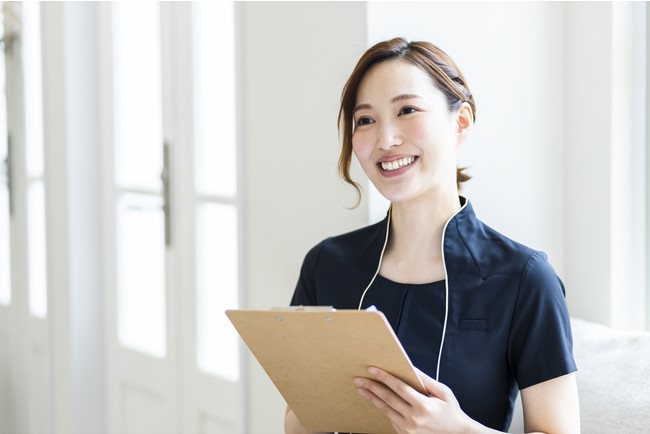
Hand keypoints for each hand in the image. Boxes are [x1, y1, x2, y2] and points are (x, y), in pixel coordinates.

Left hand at [354, 366, 475, 433]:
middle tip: (359, 379)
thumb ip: (426, 380)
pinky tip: (376, 401)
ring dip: (372, 398)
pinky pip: (391, 419)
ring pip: (385, 410)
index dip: (384, 377)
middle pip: (387, 398)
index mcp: (423, 406)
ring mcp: (408, 429)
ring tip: (362, 389)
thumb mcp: (444, 393)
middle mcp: (413, 419)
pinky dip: (383, 409)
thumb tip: (411, 368)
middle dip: (371, 387)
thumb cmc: (452, 412)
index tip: (372, 369)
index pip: (398, 387)